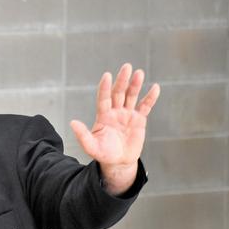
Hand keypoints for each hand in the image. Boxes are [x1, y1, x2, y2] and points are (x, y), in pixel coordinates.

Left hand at [70, 63, 159, 194]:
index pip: (104, 98)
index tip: (107, 76)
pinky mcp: (139, 120)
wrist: (118, 162)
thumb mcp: (91, 146)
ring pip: (131, 96)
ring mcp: (127, 114)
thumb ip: (82, 135)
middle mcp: (115, 112)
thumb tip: (72, 123)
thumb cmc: (103, 153)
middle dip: (122, 80)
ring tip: (139, 73)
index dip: (105, 88)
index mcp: (103, 116)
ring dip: (135, 84)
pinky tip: (155, 88)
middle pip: (118, 93)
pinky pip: (145, 106)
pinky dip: (150, 98)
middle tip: (126, 67)